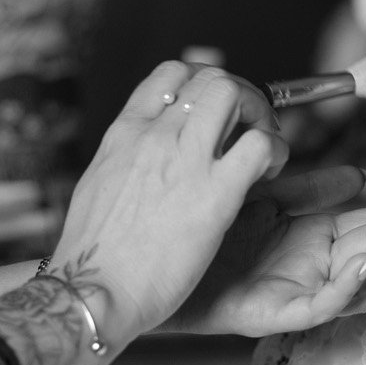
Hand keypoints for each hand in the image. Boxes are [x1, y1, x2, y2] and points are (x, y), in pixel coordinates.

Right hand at [47, 61, 288, 342]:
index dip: (204, 84)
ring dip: (260, 114)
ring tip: (263, 146)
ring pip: (234, 95)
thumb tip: (148, 159)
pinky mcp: (215, 194)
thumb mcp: (99, 185)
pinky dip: (274, 150)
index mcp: (125, 134)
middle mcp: (155, 136)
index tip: (215, 109)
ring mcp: (185, 161)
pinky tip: (269, 173)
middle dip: (241, 94)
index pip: (171, 75)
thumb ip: (128, 161)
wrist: (91, 289)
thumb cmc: (93, 255)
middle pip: (210, 78)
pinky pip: (260, 145)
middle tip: (250, 125)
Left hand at [171, 168, 365, 335]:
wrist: (151, 264)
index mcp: (321, 239)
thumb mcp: (267, 200)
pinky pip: (324, 304)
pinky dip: (351, 283)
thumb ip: (310, 188)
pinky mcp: (278, 313)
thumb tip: (359, 174)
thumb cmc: (206, 233)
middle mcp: (320, 268)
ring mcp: (303, 293)